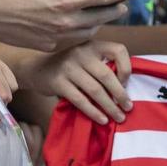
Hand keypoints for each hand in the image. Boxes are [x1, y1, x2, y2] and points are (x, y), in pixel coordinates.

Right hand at [0, 0, 139, 51]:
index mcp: (65, 1)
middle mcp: (65, 22)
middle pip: (102, 17)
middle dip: (116, 9)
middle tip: (124, 4)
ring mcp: (57, 37)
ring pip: (88, 30)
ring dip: (98, 21)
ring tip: (103, 13)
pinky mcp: (49, 45)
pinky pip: (71, 38)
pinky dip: (78, 30)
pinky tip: (80, 23)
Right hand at [16, 39, 131, 124]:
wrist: (38, 69)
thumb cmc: (71, 67)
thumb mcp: (87, 59)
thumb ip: (103, 66)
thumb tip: (126, 89)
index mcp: (93, 46)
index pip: (118, 50)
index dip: (126, 68)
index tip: (126, 83)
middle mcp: (81, 53)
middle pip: (107, 75)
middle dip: (120, 95)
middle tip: (128, 108)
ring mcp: (68, 67)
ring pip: (95, 90)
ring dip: (109, 107)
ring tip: (119, 117)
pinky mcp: (58, 82)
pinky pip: (80, 100)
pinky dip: (93, 112)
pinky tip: (102, 119)